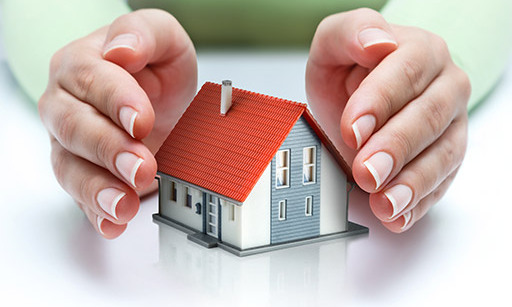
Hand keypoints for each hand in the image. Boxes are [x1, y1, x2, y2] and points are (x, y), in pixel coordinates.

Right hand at [39, 9, 196, 237]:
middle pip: (75, 127)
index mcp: (82, 64)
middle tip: (142, 166)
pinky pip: (80, 197)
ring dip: (98, 189)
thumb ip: (144, 34)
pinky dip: (96, 214)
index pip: (91, 79)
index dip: (115, 100)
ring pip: (70, 167)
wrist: (157, 100)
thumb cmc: (155, 71)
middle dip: (109, 149)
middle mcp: (66, 104)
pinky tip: (113, 223)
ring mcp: (70, 144)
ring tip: (124, 205)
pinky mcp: (83, 174)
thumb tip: (122, 49)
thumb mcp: (164, 40)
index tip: (140, 120)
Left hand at [306, 8, 469, 231]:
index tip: (353, 128)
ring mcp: (451, 125)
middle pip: (427, 118)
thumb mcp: (335, 44)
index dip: (379, 102)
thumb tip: (376, 42)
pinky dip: (418, 202)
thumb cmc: (350, 70)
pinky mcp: (446, 156)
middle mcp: (444, 86)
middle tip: (366, 171)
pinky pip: (441, 182)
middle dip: (394, 148)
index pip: (405, 73)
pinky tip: (397, 215)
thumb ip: (350, 33)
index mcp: (419, 51)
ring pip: (442, 155)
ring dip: (411, 183)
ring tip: (383, 202)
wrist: (364, 94)